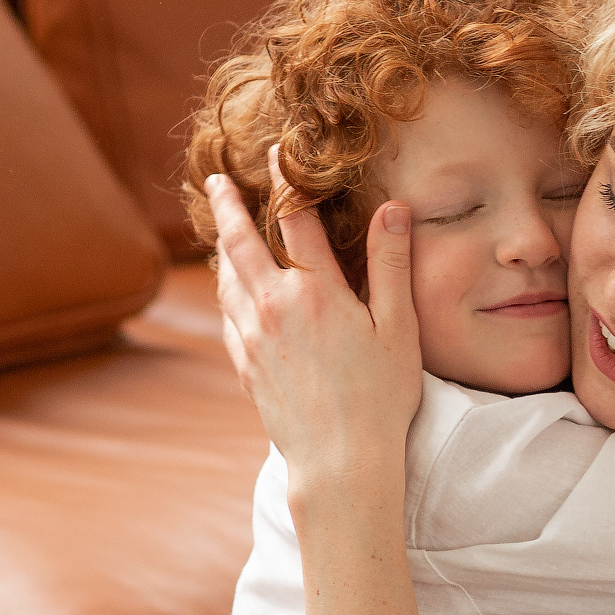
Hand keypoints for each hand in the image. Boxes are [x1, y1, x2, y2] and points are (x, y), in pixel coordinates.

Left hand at [205, 150, 422, 479]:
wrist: (340, 462)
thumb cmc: (380, 398)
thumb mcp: (398, 327)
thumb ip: (390, 264)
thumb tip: (392, 208)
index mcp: (316, 291)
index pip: (295, 218)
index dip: (285, 180)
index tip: (276, 152)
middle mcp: (275, 307)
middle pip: (240, 241)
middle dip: (228, 205)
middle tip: (216, 179)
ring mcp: (254, 337)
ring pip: (226, 278)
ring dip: (222, 247)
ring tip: (221, 229)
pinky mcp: (246, 365)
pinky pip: (227, 316)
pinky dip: (225, 291)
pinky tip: (230, 289)